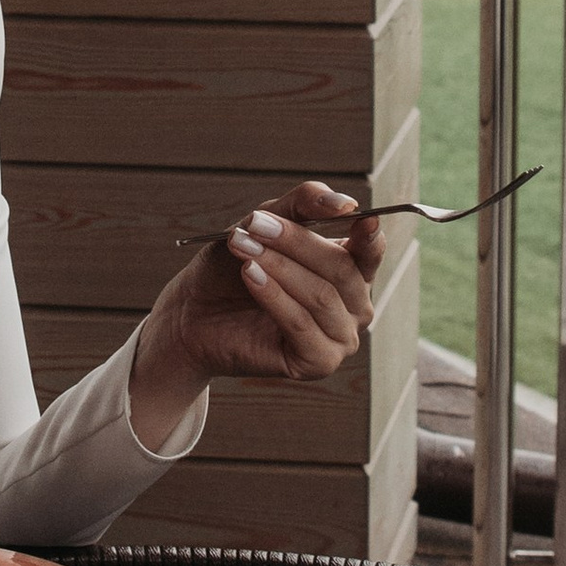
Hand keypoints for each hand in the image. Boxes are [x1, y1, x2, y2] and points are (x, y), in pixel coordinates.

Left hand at [128, 183, 383, 448]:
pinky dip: (274, 297)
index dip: (368, 236)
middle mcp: (354, 307)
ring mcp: (340, 338)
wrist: (194, 313)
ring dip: (279, 267)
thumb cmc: (232, 267)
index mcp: (351, 272)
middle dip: (298, 243)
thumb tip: (345, 202)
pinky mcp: (318, 363)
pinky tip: (249, 276)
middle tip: (256, 226)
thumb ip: (305, 205)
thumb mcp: (266, 223)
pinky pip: (302, 324)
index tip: (359, 216)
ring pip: (321, 297)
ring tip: (243, 248)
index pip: (370, 252)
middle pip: (342, 270)